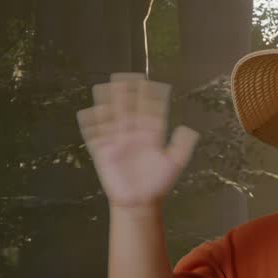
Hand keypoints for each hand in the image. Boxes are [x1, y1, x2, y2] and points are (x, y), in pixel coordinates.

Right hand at [76, 73, 199, 209]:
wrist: (140, 201)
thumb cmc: (158, 183)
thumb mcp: (174, 165)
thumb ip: (181, 147)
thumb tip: (189, 130)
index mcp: (151, 134)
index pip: (150, 111)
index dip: (149, 96)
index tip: (149, 81)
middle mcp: (133, 133)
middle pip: (129, 109)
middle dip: (128, 93)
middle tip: (126, 76)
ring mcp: (118, 141)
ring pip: (112, 117)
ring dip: (109, 103)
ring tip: (105, 87)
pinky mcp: (104, 152)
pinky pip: (95, 136)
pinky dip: (91, 125)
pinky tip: (88, 112)